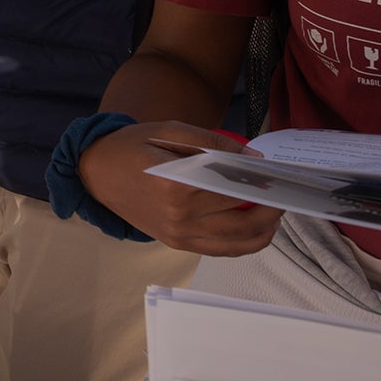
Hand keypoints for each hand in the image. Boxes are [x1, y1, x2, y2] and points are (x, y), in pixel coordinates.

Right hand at [77, 120, 283, 257]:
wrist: (95, 172)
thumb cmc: (131, 146)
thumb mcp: (169, 130)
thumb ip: (212, 142)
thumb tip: (253, 157)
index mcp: (177, 186)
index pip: (235, 190)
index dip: (263, 185)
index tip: (281, 177)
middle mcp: (180, 217)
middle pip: (244, 220)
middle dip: (272, 209)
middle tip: (286, 195)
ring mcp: (179, 235)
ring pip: (237, 242)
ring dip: (264, 231)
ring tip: (276, 213)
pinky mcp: (177, 243)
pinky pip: (221, 250)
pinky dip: (245, 244)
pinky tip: (256, 229)